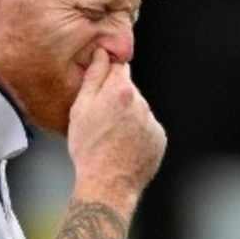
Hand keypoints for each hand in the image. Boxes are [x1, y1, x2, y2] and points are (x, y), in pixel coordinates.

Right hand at [66, 48, 165, 211]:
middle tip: (99, 122)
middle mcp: (142, 103)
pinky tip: (122, 148)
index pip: (119, 67)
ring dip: (127, 118)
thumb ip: (93, 78)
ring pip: (138, 111)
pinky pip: (147, 130)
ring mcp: (152, 122)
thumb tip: (102, 53)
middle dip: (116, 99)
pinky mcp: (159, 139)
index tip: (99, 87)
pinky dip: (137, 135)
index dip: (107, 74)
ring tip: (110, 139)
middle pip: (129, 91)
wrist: (107, 184)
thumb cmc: (88, 148)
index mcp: (121, 91)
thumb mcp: (80, 110)